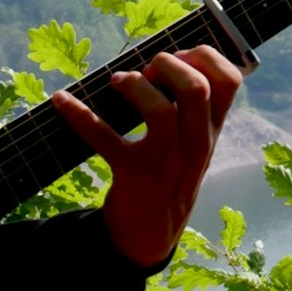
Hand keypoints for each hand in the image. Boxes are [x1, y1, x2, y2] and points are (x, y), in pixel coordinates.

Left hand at [51, 46, 241, 267]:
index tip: (178, 55)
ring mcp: (167, 163)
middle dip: (168, 65)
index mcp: (211, 131)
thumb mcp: (193, 145)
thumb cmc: (169, 176)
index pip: (230, 81)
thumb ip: (193, 109)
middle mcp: (196, 145)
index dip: (204, 56)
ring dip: (134, 86)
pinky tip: (61, 100)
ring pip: (160, 111)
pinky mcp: (133, 175)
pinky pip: (105, 138)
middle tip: (147, 70)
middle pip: (197, 89)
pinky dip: (78, 114)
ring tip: (117, 82)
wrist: (150, 235)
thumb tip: (163, 58)